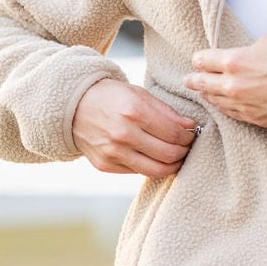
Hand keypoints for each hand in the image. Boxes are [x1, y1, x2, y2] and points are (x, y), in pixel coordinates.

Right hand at [71, 79, 198, 177]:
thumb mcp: (139, 94)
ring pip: (156, 170)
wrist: (74, 106)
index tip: (192, 133)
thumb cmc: (112, 97)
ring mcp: (113, 152)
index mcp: (134, 111)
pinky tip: (154, 157)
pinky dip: (151, 166)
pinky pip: (138, 172)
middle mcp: (123, 134)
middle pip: (169, 154)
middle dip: (184, 152)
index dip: (189, 136)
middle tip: (186, 146)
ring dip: (172, 165)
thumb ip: (167, 112)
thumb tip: (191, 126)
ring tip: (175, 156)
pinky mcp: (106, 165)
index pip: (174, 133)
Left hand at [184, 34, 266, 127]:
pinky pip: (231, 114)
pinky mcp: (254, 118)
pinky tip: (221, 104)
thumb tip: (238, 56)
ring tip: (203, 93)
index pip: (203, 60)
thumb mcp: (264, 41)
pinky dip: (224, 107)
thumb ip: (244, 51)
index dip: (199, 59)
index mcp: (233, 61)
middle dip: (193, 79)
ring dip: (208, 95)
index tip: (198, 59)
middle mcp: (233, 85)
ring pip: (215, 101)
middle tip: (188, 79)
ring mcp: (242, 105)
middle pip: (202, 84)